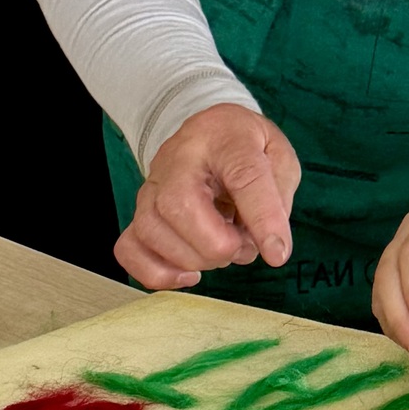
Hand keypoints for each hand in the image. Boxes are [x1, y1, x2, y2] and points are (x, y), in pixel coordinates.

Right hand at [116, 103, 299, 289]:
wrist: (207, 134)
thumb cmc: (244, 149)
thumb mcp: (279, 158)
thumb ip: (278, 199)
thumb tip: (269, 245)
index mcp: (224, 138)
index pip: (243, 177)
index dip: (263, 219)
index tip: (277, 253)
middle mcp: (179, 159)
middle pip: (180, 207)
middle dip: (217, 245)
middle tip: (241, 245)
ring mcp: (152, 186)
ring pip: (152, 231)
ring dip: (194, 258)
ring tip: (221, 250)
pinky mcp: (140, 212)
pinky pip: (130, 249)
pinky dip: (158, 273)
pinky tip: (189, 275)